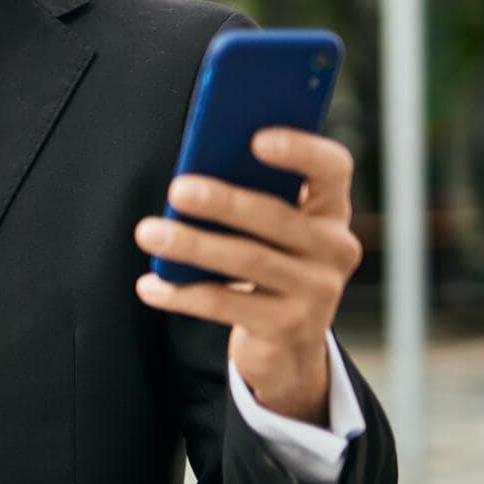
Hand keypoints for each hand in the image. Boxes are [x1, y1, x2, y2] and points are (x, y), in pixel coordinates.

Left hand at [132, 130, 362, 425]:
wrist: (288, 344)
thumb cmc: (266, 262)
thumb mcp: (268, 229)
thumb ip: (249, 194)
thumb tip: (192, 175)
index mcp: (330, 208)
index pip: (332, 168)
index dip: (301, 150)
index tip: (256, 139)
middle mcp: (335, 248)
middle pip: (277, 216)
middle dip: (224, 202)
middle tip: (177, 190)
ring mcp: (318, 291)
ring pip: (249, 260)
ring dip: (193, 245)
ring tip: (148, 232)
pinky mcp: (289, 328)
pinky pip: (227, 306)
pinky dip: (183, 295)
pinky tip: (150, 285)